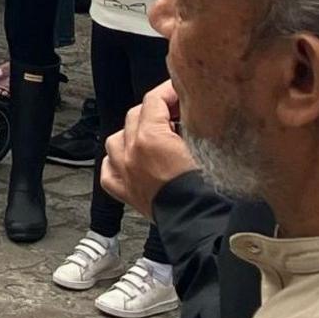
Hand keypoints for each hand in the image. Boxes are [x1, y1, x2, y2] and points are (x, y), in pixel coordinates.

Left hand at [100, 81, 196, 217]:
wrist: (202, 226)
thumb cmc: (210, 190)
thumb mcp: (207, 146)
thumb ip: (194, 125)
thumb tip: (190, 113)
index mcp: (150, 138)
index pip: (154, 100)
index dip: (168, 91)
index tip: (180, 90)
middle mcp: (130, 152)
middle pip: (135, 115)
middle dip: (154, 110)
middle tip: (175, 112)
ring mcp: (123, 172)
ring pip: (117, 139)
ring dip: (133, 132)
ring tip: (153, 134)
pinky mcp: (124, 192)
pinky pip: (109, 169)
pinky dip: (116, 161)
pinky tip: (129, 160)